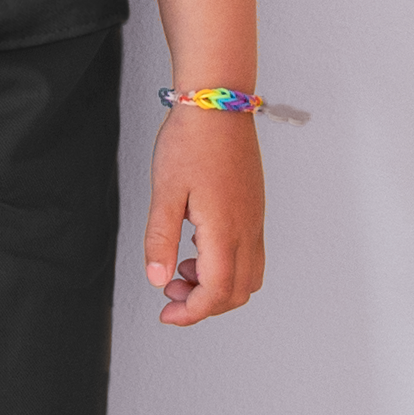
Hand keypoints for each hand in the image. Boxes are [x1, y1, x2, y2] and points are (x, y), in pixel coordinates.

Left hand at [144, 105, 264, 325]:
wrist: (217, 102)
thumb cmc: (189, 141)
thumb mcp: (165, 191)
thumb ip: (161, 239)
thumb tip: (158, 279)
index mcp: (226, 230)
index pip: (216, 293)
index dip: (192, 312)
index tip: (166, 312)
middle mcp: (248, 230)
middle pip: (237, 293)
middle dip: (203, 304)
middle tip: (169, 292)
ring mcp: (255, 219)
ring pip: (248, 276)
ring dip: (217, 286)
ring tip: (182, 267)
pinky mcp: (254, 207)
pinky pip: (250, 253)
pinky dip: (226, 265)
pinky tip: (197, 244)